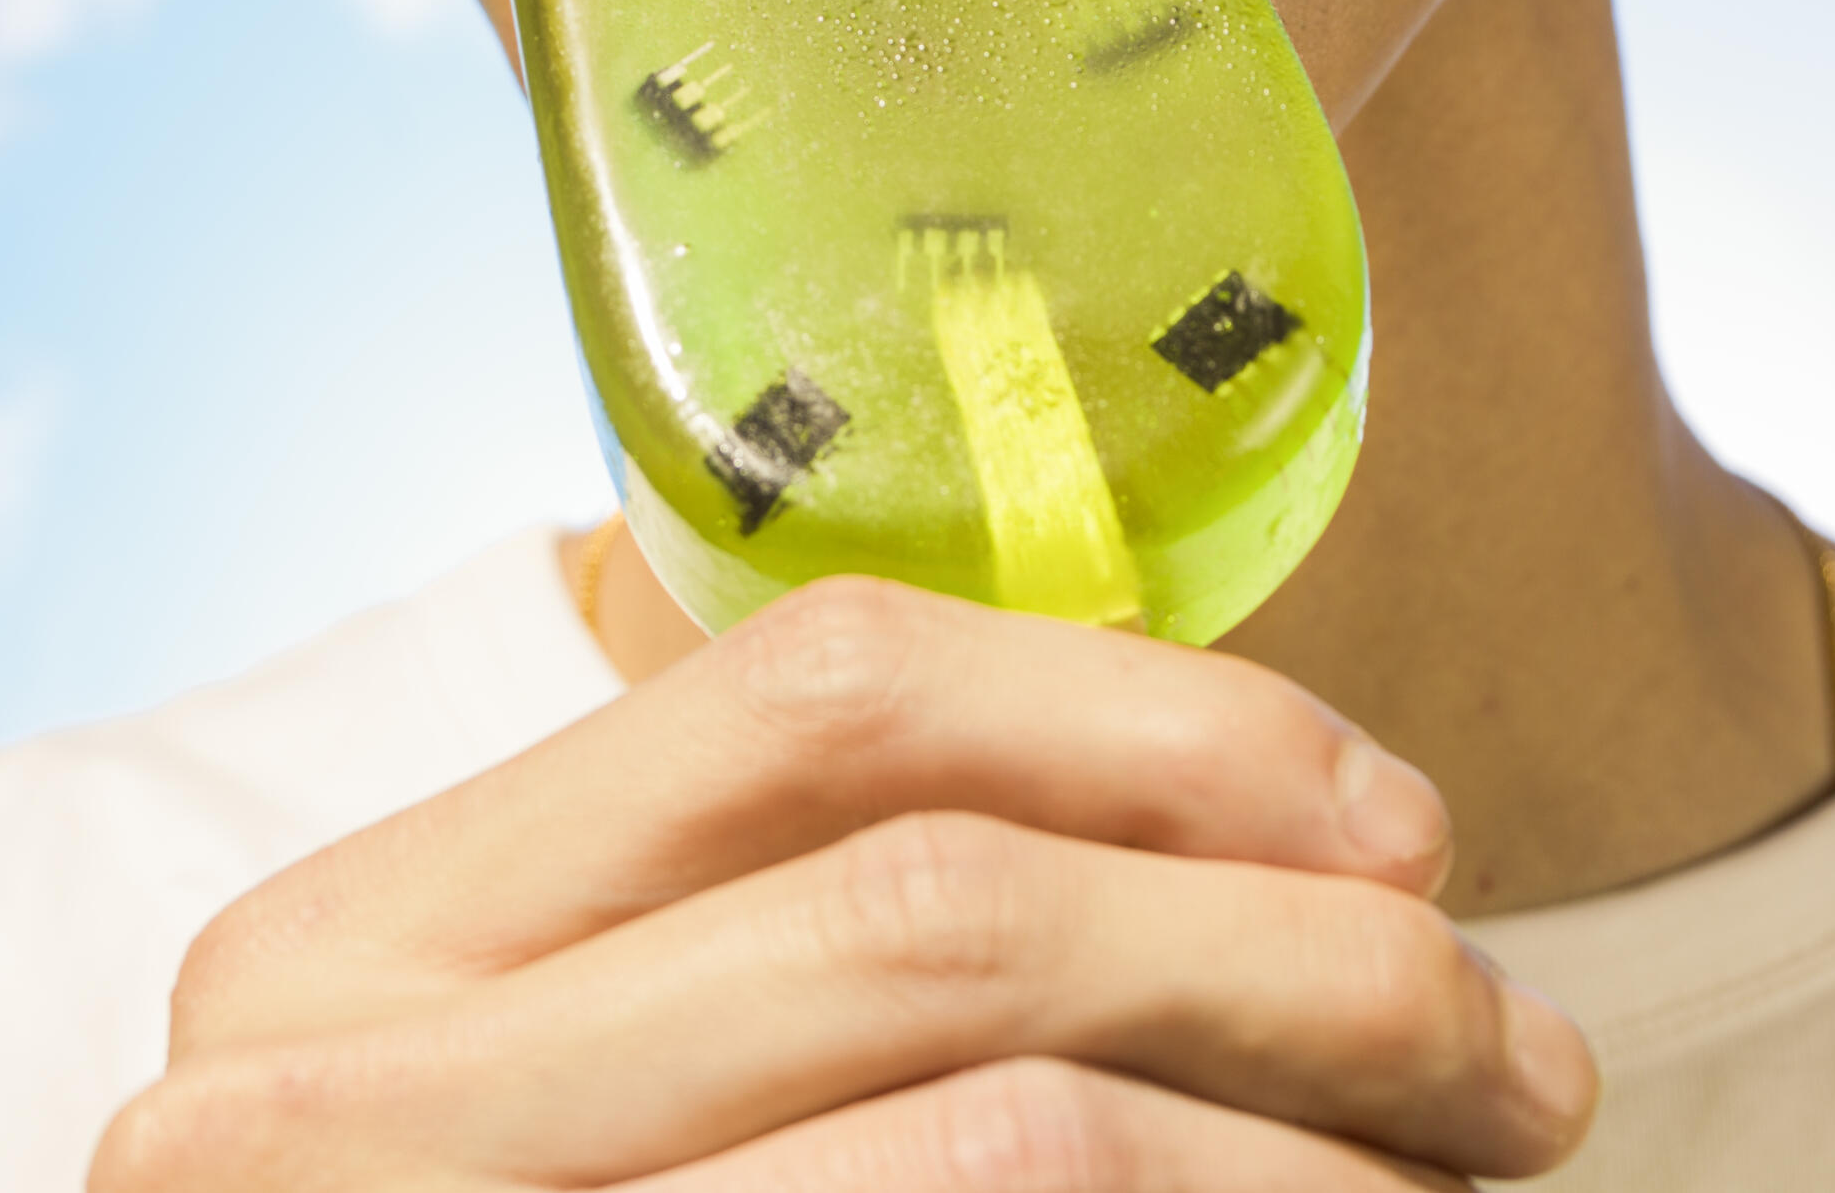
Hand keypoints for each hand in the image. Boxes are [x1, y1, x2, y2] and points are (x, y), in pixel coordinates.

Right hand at [89, 576, 1597, 1189]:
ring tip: (1451, 1174)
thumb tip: (1279, 849)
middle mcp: (327, 1109)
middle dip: (1294, 958)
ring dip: (1307, 1153)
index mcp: (350, 943)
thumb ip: (779, 944)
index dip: (1150, 721)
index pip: (817, 690)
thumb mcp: (559, 1088)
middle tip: (1507, 1040)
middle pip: (940, 906)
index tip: (1376, 812)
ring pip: (1016, 1133)